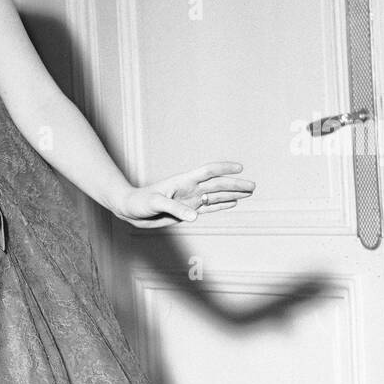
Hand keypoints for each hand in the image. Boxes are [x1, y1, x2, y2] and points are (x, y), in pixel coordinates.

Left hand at [115, 161, 254, 228]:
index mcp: (183, 181)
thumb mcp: (155, 203)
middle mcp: (189, 189)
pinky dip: (220, 206)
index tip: (240, 167)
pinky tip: (232, 203)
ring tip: (249, 193)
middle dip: (235, 185)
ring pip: (215, 196)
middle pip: (217, 185)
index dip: (223, 169)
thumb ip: (175, 208)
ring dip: (232, 194)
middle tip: (253, 186)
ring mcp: (189, 200)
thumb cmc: (139, 202)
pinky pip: (208, 207)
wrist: (130, 210)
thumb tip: (195, 216)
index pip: (208, 172)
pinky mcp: (187, 211)